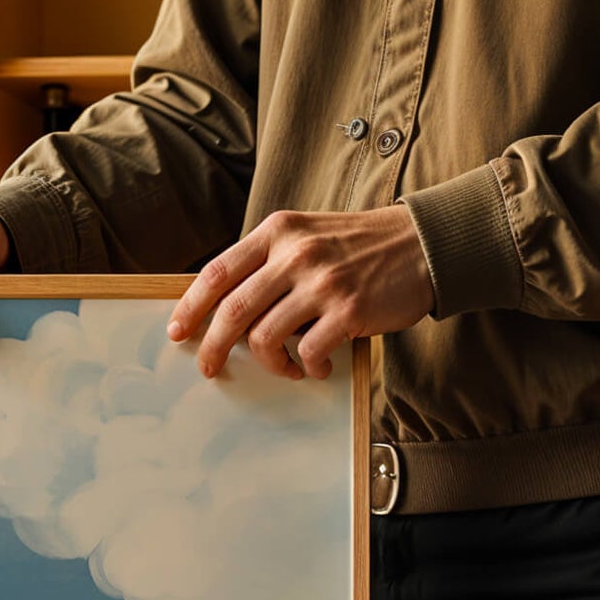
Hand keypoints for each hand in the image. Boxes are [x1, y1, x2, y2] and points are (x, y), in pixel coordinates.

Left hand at [166, 207, 434, 380]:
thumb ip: (269, 261)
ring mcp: (323, 282)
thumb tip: (225, 307)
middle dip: (213, 346)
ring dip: (269, 362)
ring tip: (285, 367)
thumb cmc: (359, 247)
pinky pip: (308, 352)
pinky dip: (306, 366)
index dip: (191, 305)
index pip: (218, 271)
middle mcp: (296, 253)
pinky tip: (316, 365)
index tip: (177, 331)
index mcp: (279, 231)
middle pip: (233, 310)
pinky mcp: (349, 311)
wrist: (422, 244)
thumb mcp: (307, 235)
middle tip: (209, 367)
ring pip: (266, 337)